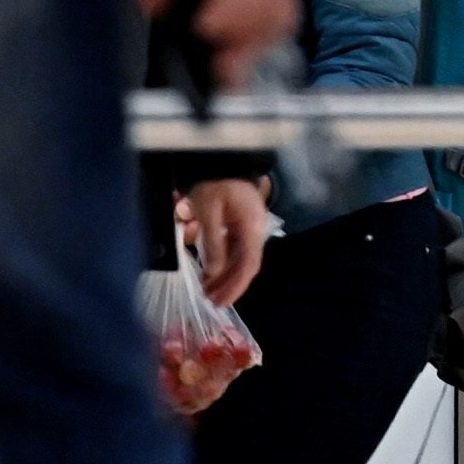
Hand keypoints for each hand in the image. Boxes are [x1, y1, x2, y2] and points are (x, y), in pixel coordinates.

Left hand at [179, 177, 271, 306]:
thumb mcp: (208, 211)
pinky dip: (223, 264)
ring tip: (207, 291)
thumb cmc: (215, 183)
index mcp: (251, 228)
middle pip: (246, 266)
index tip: (222, 301)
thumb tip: (213, 272)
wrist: (223, 161)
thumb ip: (212, 242)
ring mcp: (249, 229)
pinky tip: (210, 273)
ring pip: (240, 260)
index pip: (248, 264)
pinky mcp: (241, 227)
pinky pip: (234, 251)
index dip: (236, 285)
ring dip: (225, 277)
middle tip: (210, 302)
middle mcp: (255, 232)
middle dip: (229, 286)